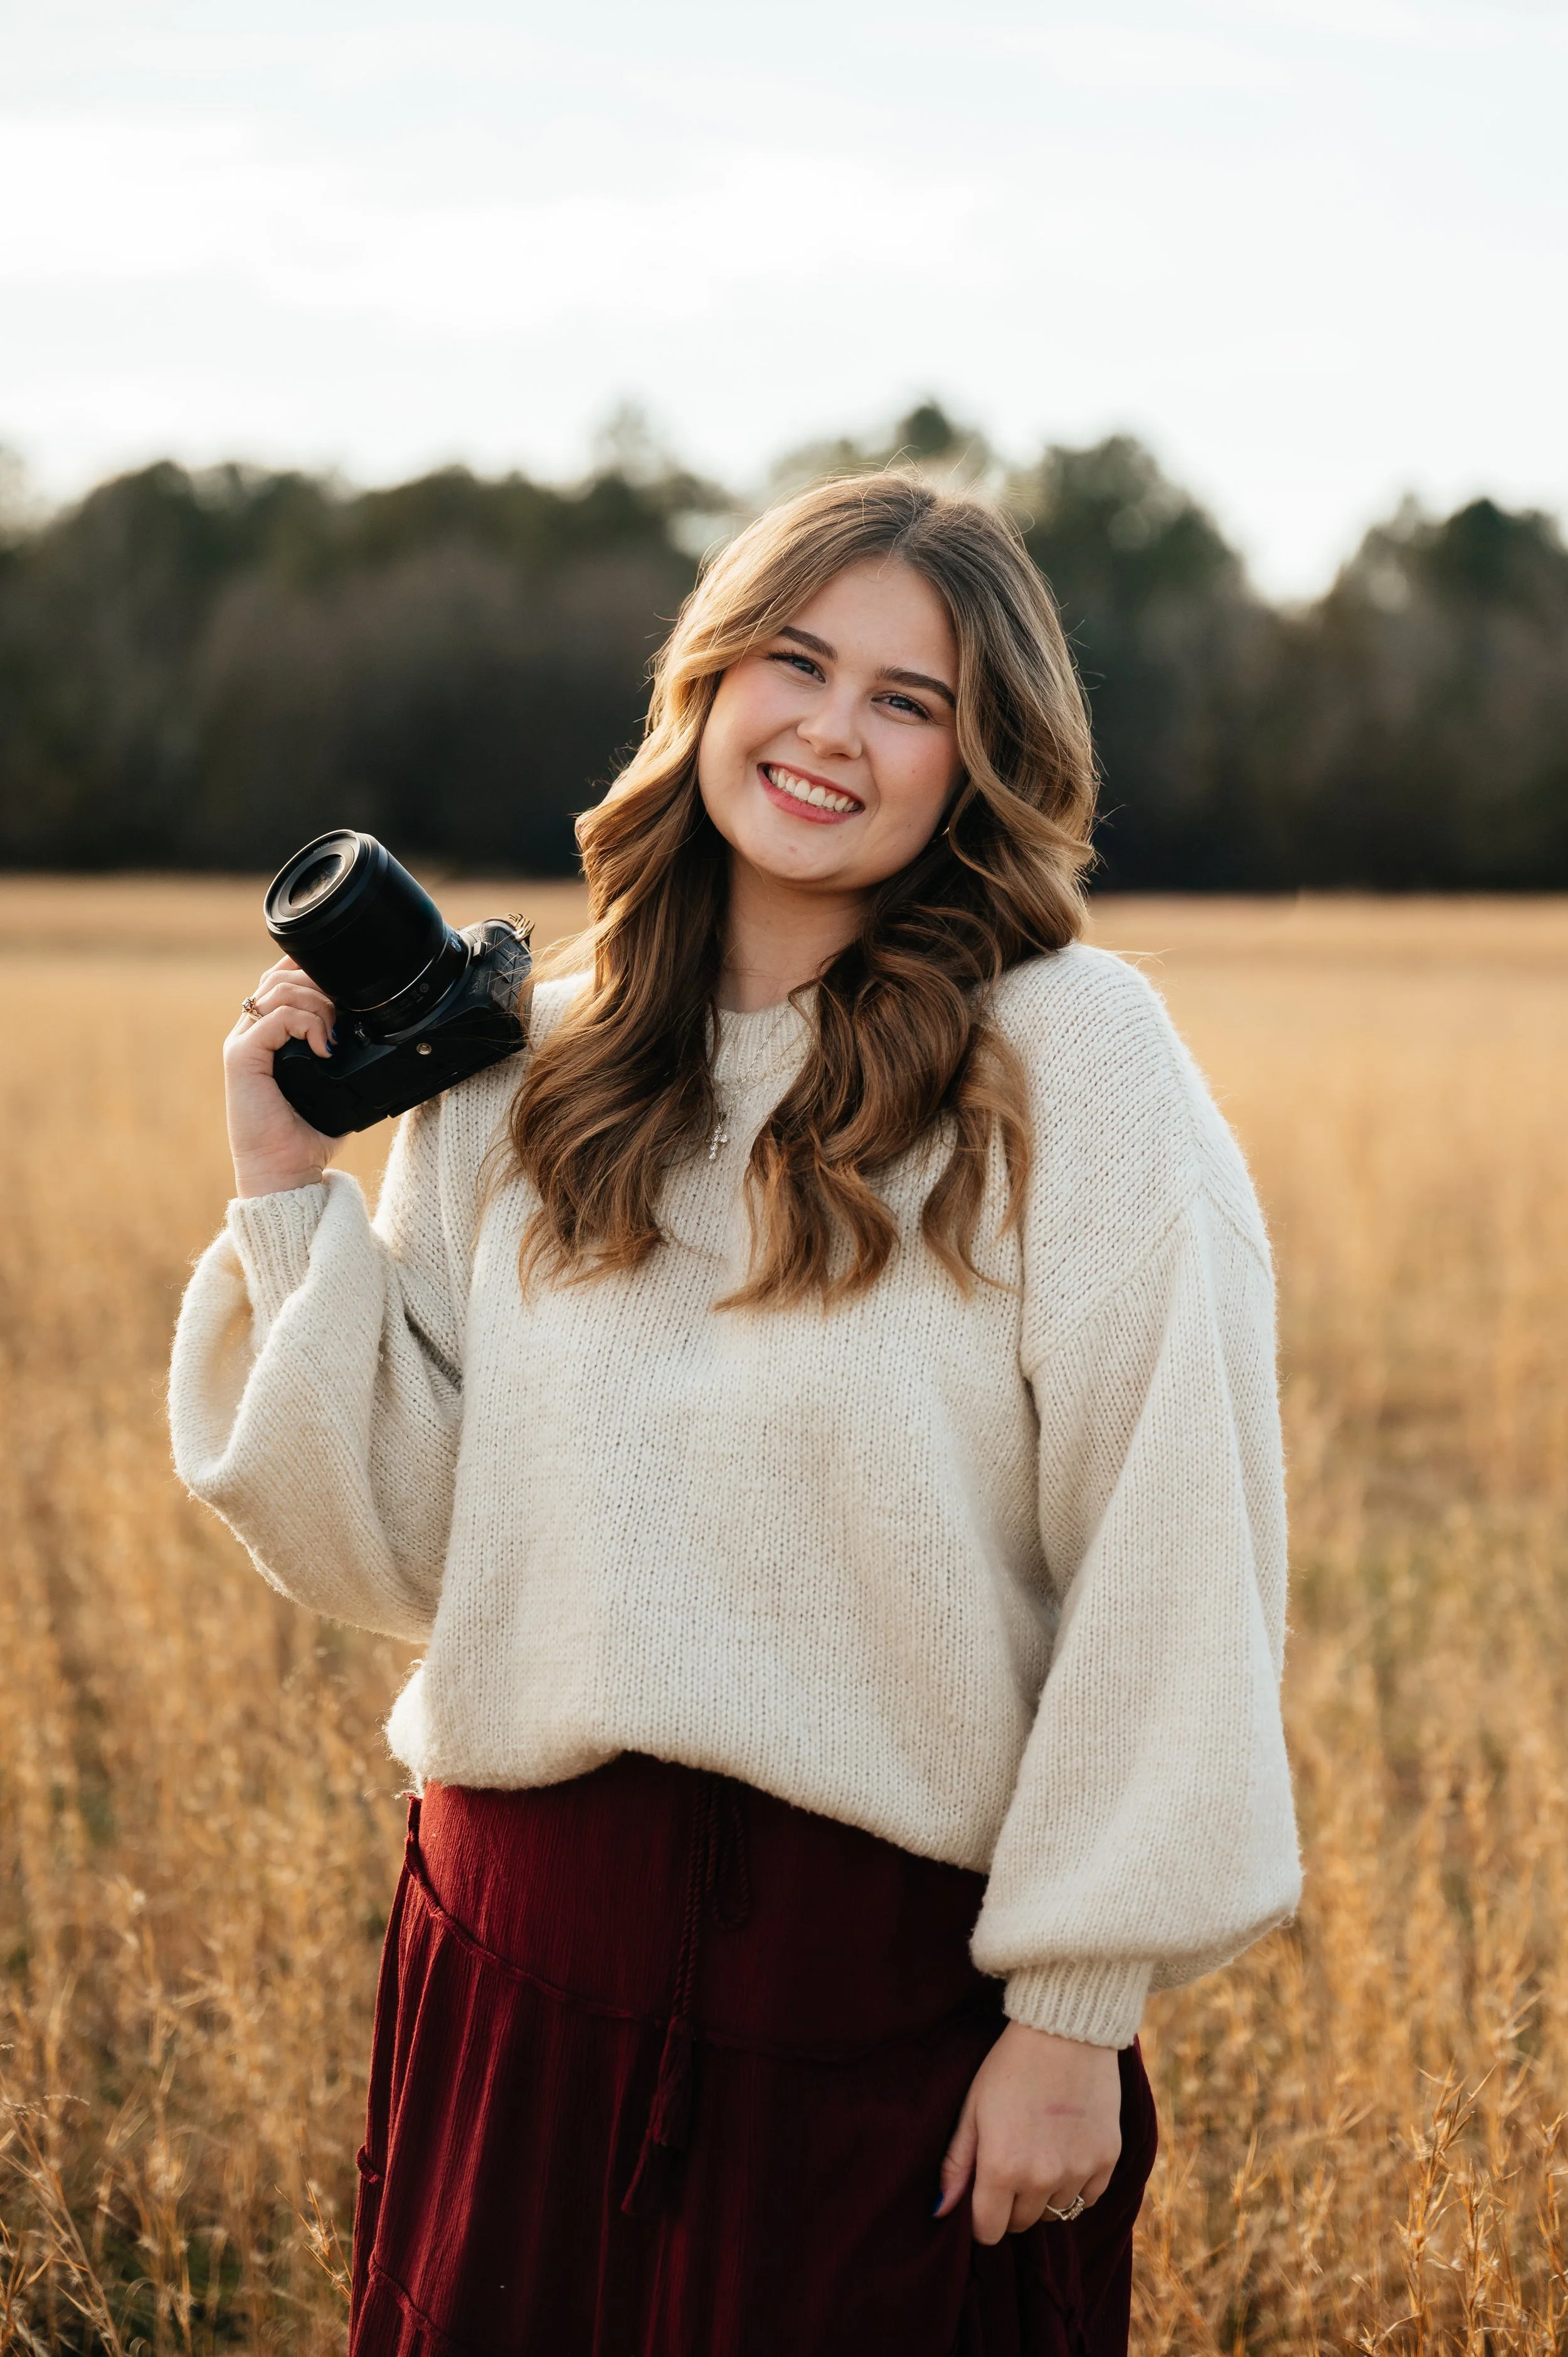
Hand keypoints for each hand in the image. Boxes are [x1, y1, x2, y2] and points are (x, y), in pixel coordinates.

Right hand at [224, 956, 339, 1197]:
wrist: (283, 1171)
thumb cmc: (306, 1136)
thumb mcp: (333, 1085)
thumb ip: (341, 1054)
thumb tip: (373, 1033)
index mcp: (266, 1037)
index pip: (278, 981)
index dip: (307, 969)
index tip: (340, 980)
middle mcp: (249, 1035)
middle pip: (277, 978)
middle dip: (317, 983)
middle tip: (342, 1013)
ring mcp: (242, 1044)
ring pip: (276, 991)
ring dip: (316, 1003)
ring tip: (333, 1034)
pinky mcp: (241, 1058)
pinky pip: (274, 1019)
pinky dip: (306, 1024)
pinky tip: (324, 1048)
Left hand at [936, 2021, 1121, 2243]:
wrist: (1064, 2030)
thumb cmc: (1009, 2067)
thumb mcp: (973, 2108)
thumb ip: (956, 2164)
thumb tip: (939, 2211)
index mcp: (1001, 2168)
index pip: (989, 2231)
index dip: (982, 2218)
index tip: (983, 2196)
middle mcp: (1042, 2178)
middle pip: (1022, 2224)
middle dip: (1011, 2205)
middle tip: (1011, 2165)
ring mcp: (1078, 2170)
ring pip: (1056, 2212)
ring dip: (1044, 2194)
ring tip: (1039, 2151)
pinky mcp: (1108, 2158)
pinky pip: (1089, 2197)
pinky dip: (1076, 2185)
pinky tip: (1066, 2152)